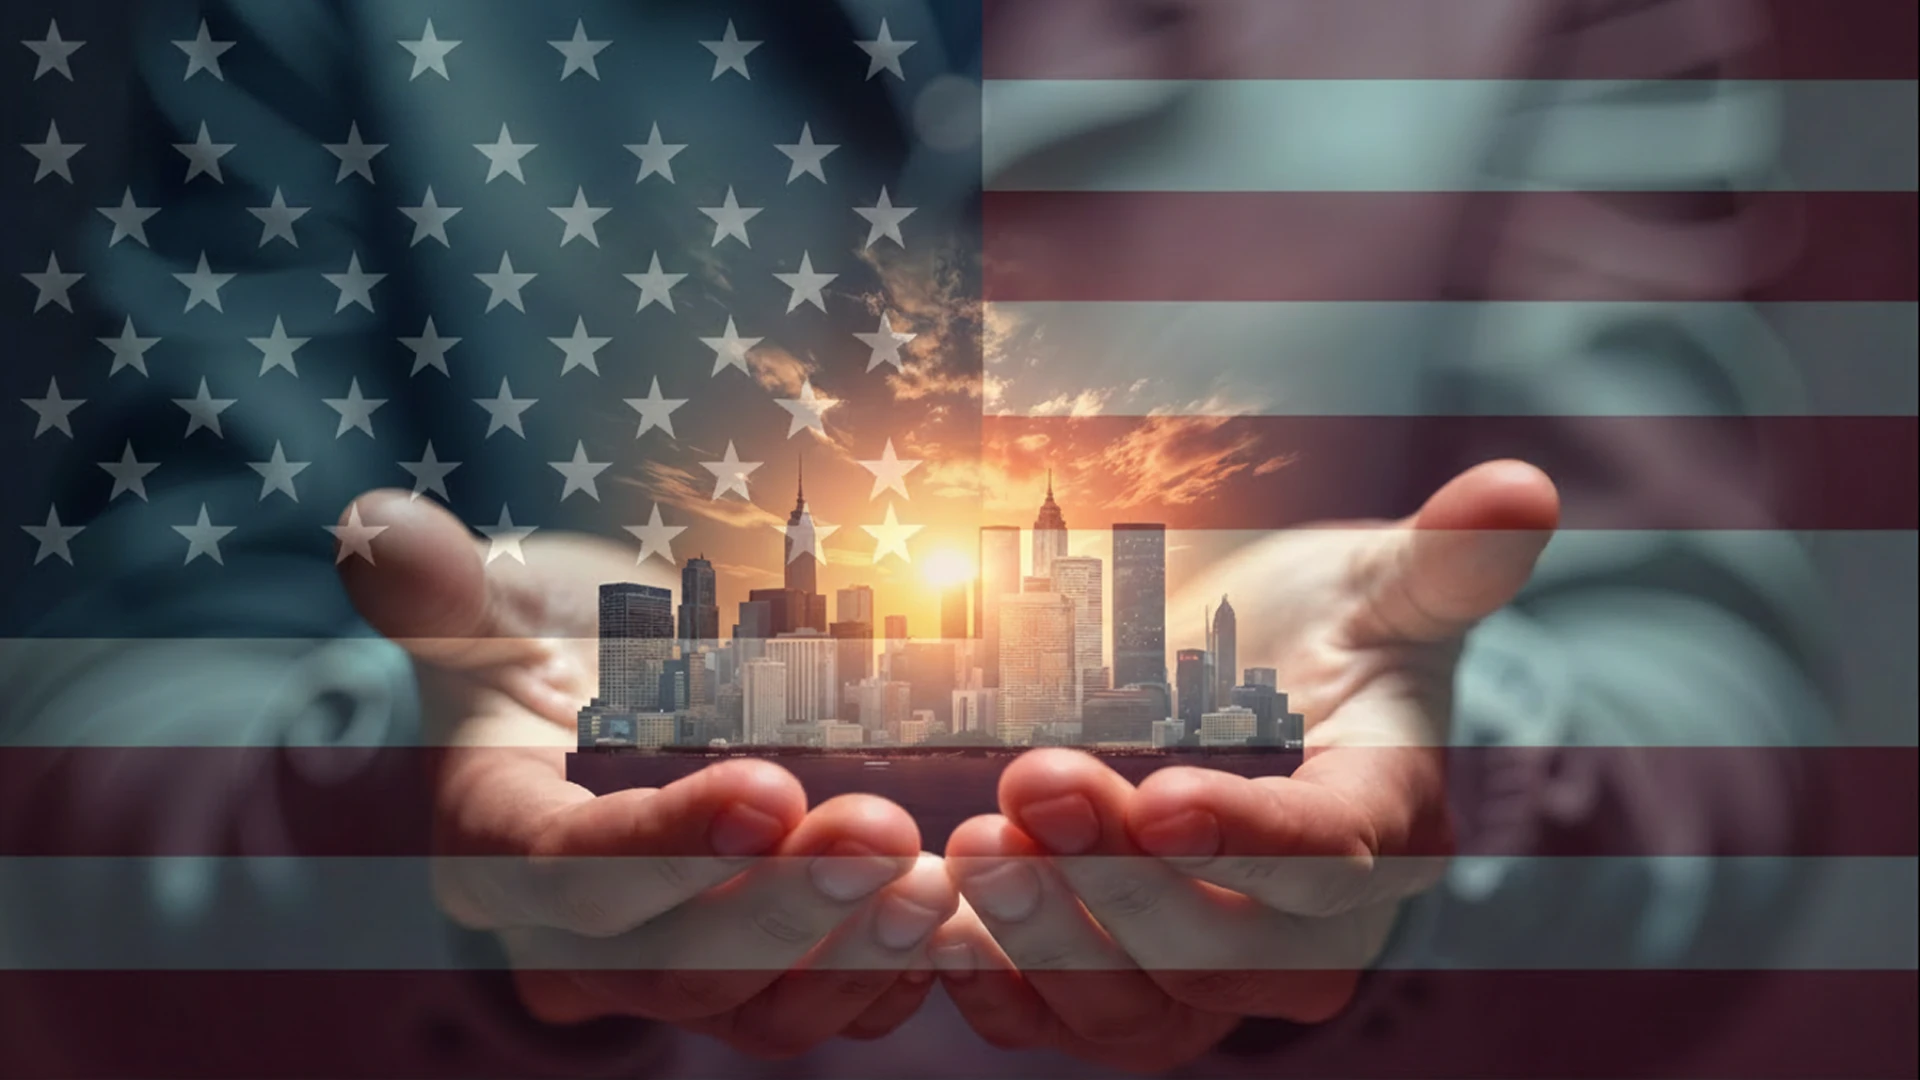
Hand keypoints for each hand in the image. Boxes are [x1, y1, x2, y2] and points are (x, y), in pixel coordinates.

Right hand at [336, 491, 955, 1057]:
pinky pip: (807, 1013)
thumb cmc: (536, 657)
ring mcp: (661, 972)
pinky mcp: (738, 983)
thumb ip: (438, 586)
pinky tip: (948, 930)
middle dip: (779, 908)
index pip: (569, 871)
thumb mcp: (485, 612)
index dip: (663, 845)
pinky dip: (879, 984)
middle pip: (668, 962)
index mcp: (497, 847)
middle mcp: (572, 939)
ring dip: (841, 955)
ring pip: (746, 1010)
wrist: (590, 718)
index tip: (766, 790)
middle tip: (880, 833)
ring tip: (926, 884)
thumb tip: (374, 524)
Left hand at [928, 461, 1558, 1070]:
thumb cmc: (1319, 636)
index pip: (1332, 859)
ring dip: (1056, 942)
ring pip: (1147, 1009)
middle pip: (1229, 951)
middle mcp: (1307, 927)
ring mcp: (1215, 971)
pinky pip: (1073, 1028)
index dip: (1253, 841)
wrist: (1251, 693)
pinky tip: (938, 933)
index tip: (1165, 795)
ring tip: (974, 849)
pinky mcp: (1130, 989)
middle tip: (1032, 787)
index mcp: (1380, 826)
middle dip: (1126, 883)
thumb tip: (1522, 491)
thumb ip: (1441, 559)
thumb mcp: (1377, 587)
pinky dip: (1005, 995)